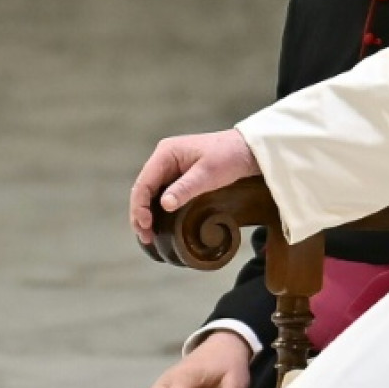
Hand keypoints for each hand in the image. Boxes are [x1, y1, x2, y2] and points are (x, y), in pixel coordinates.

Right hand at [130, 129, 259, 244]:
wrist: (249, 150)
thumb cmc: (230, 157)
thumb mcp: (208, 174)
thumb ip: (186, 188)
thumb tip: (164, 205)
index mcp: (165, 154)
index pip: (143, 184)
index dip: (140, 207)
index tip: (146, 225)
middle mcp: (164, 160)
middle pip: (143, 191)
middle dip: (140, 214)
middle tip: (146, 237)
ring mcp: (171, 168)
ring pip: (151, 195)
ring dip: (148, 214)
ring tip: (149, 236)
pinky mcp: (180, 177)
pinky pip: (163, 195)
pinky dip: (159, 210)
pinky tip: (160, 225)